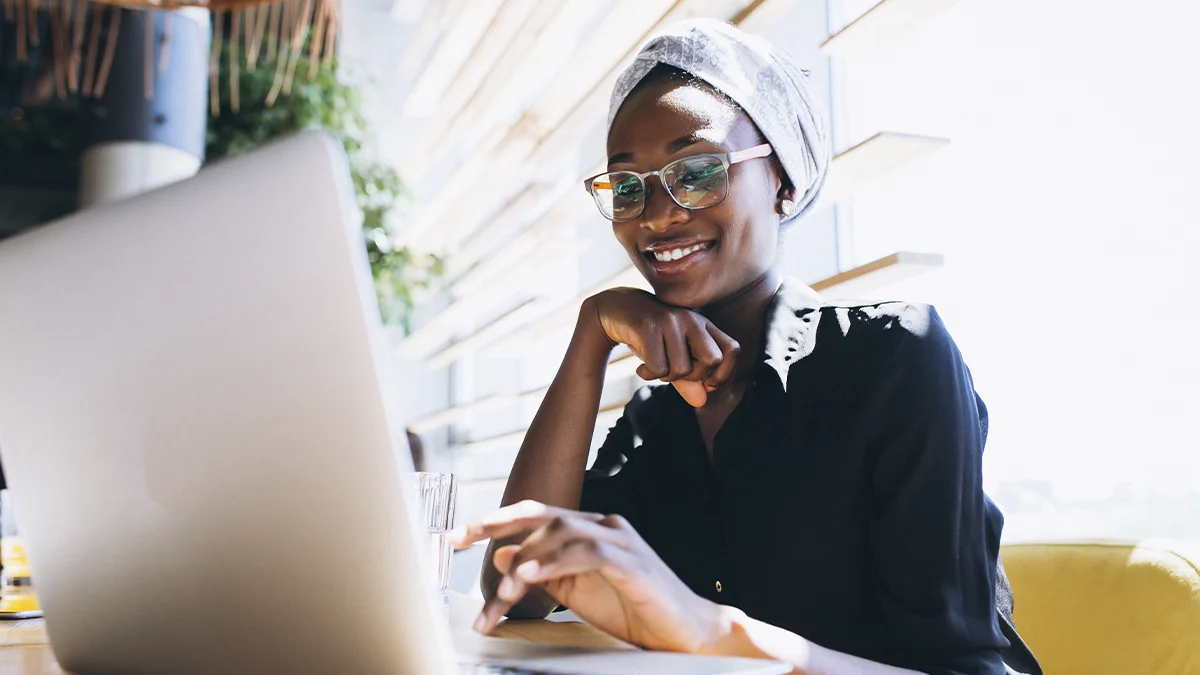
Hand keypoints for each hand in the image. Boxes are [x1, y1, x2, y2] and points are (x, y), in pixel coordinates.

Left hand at [452, 501, 726, 652]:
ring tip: (502, 588)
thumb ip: (541, 572)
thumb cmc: (632, 609)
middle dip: (496, 523)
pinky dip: (555, 562)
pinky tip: (531, 575)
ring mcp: (620, 540)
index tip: (457, 535)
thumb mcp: (574, 591)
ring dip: (525, 560)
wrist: (685, 630)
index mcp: (588, 529)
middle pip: (542, 515)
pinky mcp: (632, 562)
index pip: (535, 514)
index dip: (495, 520)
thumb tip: (501, 556)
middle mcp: (603, 525)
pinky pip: (588, 553)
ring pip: (560, 534)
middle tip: (460, 539)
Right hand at [586, 288, 739, 407]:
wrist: (615, 310)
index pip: (733, 350)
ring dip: (665, 377)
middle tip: (676, 373)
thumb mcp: (672, 357)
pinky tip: (641, 367)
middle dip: (694, 377)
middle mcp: (691, 319)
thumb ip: (689, 380)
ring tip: (653, 365)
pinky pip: (658, 368)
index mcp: (703, 324)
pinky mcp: (649, 327)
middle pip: (712, 360)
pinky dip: (648, 374)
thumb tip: (702, 401)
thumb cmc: (650, 337)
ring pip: (682, 369)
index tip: (706, 383)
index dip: (724, 373)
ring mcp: (670, 321)